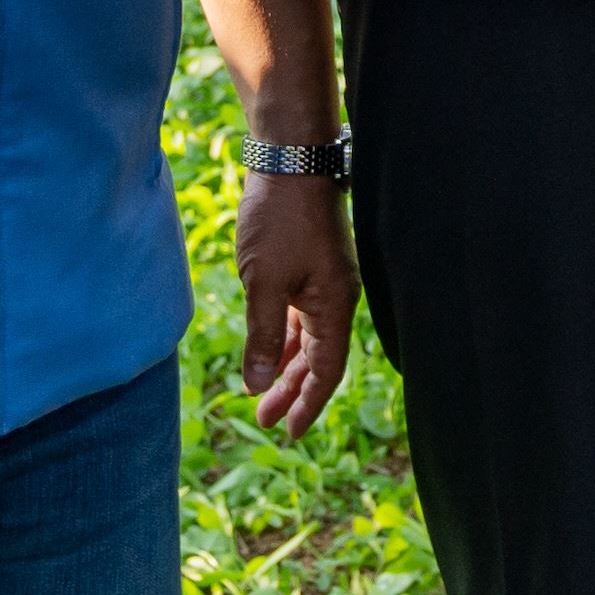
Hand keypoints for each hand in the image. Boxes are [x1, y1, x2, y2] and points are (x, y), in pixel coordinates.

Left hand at [232, 170, 356, 433]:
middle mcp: (336, 299)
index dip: (308, 403)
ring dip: (285, 367)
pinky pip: (300, 317)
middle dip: (292, 391)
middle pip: (318, 359)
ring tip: (262, 394)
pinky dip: (283, 338)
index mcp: (334, 306)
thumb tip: (258, 385)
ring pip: (307, 339)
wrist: (289, 161)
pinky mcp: (310, 269)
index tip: (290, 432)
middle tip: (266, 421)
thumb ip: (262, 336)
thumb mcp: (263, 282)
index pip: (327, 371)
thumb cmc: (279, 219)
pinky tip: (267, 350)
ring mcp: (324, 283)